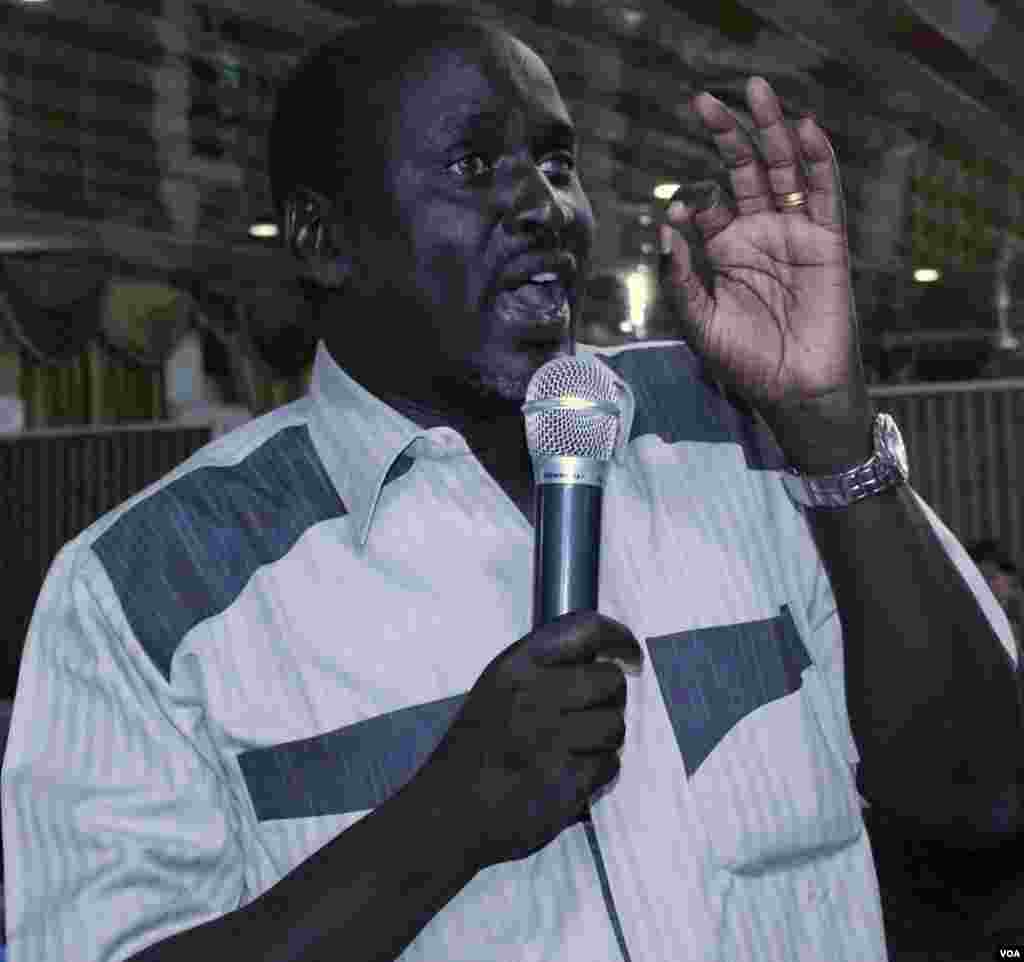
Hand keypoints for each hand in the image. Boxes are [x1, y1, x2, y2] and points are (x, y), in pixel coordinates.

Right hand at [421, 611, 643, 868]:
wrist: (447, 815)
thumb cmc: (474, 752)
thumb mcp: (496, 691)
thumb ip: (542, 670)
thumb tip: (601, 660)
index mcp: (515, 667)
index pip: (585, 629)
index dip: (618, 638)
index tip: (630, 656)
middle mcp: (534, 695)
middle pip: (610, 681)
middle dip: (610, 700)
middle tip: (589, 716)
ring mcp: (551, 739)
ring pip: (615, 725)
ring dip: (605, 739)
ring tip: (575, 750)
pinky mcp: (566, 780)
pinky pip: (610, 764)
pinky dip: (598, 771)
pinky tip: (570, 774)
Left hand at [659, 76, 864, 417]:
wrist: (794, 391)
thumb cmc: (744, 362)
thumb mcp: (699, 321)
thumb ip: (679, 276)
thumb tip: (667, 223)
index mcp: (724, 250)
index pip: (709, 201)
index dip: (694, 195)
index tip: (683, 208)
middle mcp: (758, 233)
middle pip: (744, 170)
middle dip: (728, 134)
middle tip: (704, 100)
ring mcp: (793, 233)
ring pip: (783, 170)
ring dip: (772, 130)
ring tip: (758, 90)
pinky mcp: (827, 242)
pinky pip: (824, 193)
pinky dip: (817, 160)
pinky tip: (804, 128)